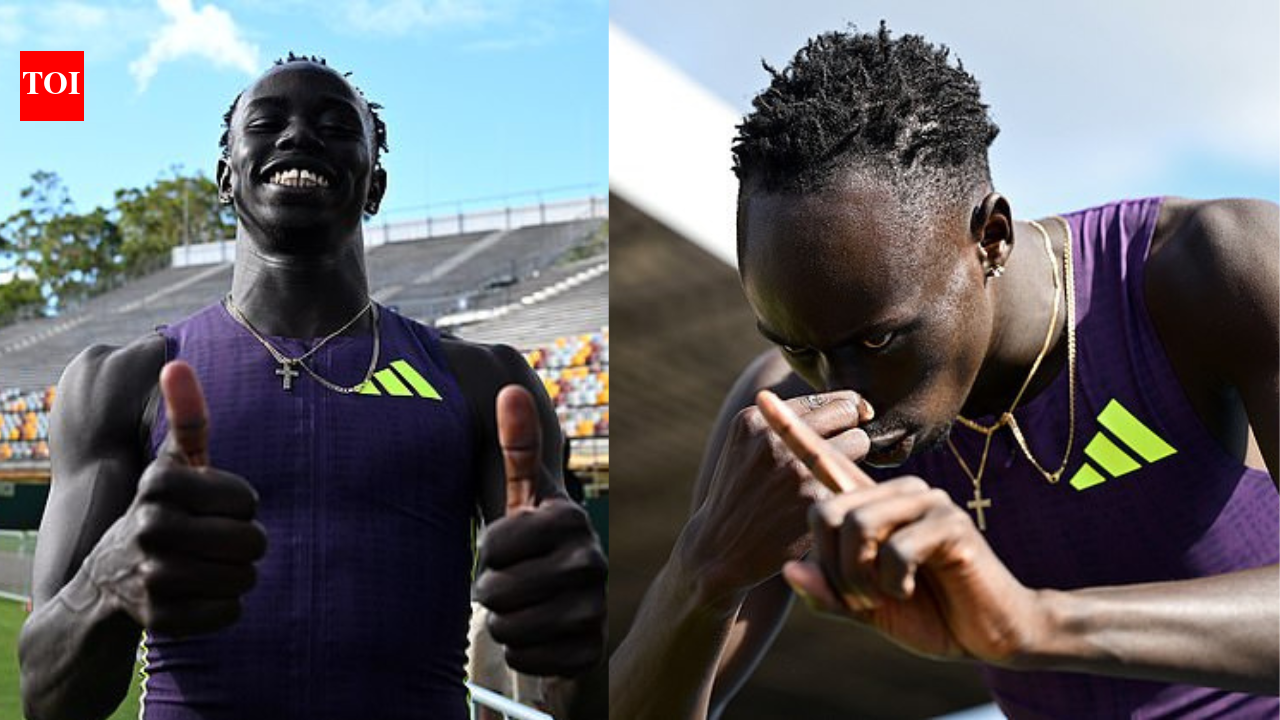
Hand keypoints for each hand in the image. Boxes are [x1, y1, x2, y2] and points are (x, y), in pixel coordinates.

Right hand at [85, 361, 266, 635]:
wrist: (109, 581)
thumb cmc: (162, 511)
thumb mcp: (173, 465)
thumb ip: (185, 418)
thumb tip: (174, 362)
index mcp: (159, 483)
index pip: (249, 500)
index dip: (241, 505)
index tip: (214, 506)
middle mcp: (149, 527)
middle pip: (252, 541)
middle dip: (245, 542)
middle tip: (215, 541)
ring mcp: (151, 576)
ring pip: (245, 578)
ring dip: (237, 574)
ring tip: (207, 565)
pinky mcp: (160, 620)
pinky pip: (231, 612)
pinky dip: (224, 606)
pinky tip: (196, 593)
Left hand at [475, 385, 606, 676]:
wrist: (572, 608)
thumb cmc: (535, 545)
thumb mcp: (523, 496)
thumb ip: (516, 446)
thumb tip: (507, 391)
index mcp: (571, 519)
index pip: (494, 544)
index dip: (488, 551)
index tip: (506, 548)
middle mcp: (591, 562)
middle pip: (496, 591)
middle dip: (491, 592)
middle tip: (509, 584)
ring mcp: (594, 609)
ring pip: (507, 629)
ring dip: (503, 623)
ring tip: (522, 608)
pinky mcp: (590, 650)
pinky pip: (527, 660)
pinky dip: (522, 654)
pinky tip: (537, 636)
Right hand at [677, 389, 873, 601]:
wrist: (719, 549)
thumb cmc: (740, 493)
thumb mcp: (745, 445)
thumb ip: (781, 421)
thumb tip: (847, 403)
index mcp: (757, 419)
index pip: (827, 398)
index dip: (844, 411)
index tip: (850, 424)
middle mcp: (776, 438)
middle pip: (847, 411)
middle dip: (851, 428)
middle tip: (846, 451)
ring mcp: (797, 468)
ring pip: (859, 441)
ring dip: (856, 457)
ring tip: (840, 474)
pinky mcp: (815, 499)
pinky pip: (854, 477)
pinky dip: (852, 485)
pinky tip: (842, 498)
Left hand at [759, 392, 1046, 663]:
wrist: (988, 632)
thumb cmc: (926, 613)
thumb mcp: (864, 608)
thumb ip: (827, 591)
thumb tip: (789, 569)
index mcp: (871, 505)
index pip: (823, 461)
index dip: (792, 432)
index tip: (760, 400)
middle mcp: (895, 492)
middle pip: (823, 509)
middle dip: (832, 568)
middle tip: (858, 598)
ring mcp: (924, 502)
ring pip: (856, 526)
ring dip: (860, 579)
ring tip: (884, 596)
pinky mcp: (949, 522)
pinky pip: (894, 550)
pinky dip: (893, 583)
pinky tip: (912, 590)